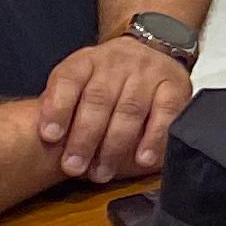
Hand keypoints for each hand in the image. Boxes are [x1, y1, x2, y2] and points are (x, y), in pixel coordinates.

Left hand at [38, 33, 191, 182]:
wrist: (154, 53)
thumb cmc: (108, 81)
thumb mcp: (81, 83)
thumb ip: (66, 106)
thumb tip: (49, 143)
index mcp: (87, 61)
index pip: (68, 79)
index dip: (57, 108)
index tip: (50, 136)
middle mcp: (117, 62)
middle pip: (99, 99)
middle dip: (85, 137)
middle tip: (74, 167)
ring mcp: (149, 72)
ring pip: (130, 109)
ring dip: (115, 145)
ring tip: (103, 172)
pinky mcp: (176, 85)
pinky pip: (165, 113)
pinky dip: (153, 138)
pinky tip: (142, 159)